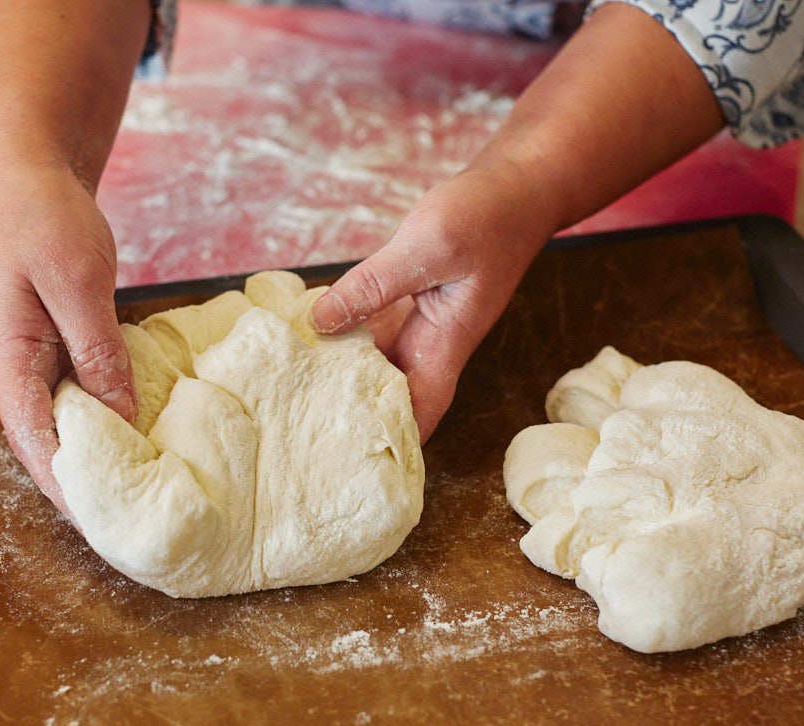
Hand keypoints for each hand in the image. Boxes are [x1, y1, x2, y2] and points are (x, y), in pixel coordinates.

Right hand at [0, 164, 135, 513]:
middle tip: (121, 518)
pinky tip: (134, 428)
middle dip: (77, 479)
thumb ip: (95, 348)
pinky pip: (78, 387)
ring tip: (132, 487)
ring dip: (92, 450)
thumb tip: (117, 412)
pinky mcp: (57, 337)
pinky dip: (103, 412)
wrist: (32, 169)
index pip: (32, 434)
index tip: (96, 518)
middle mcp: (17, 361)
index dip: (62, 480)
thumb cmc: (45, 216)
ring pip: (61, 415)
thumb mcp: (76, 282)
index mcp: (9, 352)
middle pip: (43, 436)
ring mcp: (35, 350)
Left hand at [311, 166, 556, 440]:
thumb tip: (320, 321)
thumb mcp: (426, 247)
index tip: (350, 461)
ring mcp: (417, 321)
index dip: (389, 440)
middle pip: (387, 394)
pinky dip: (339, 330)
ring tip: (288, 387)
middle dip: (349, 412)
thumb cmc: (486, 218)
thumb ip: (373, 285)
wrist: (515, 188)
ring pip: (371, 361)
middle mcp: (429, 342)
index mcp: (444, 345)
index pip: (419, 412)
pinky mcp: (405, 299)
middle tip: (297, 424)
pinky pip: (367, 326)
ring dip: (337, 371)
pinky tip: (304, 331)